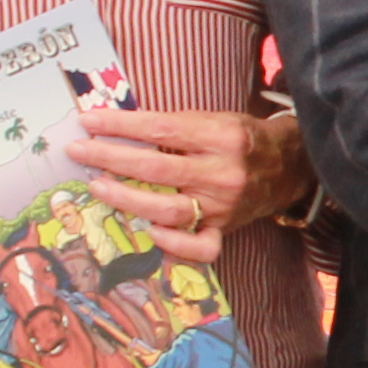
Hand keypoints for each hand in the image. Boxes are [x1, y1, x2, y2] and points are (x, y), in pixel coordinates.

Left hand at [64, 108, 310, 265]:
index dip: (120, 125)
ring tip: (98, 186)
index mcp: (221, 136)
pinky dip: (172, 244)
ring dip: (126, 198)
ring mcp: (224, 205)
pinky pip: (200, 248)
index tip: (89, 122)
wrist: (287, 165)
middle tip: (79, 152)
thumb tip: (116, 127)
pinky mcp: (226, 229)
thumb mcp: (213, 119)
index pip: (160, 129)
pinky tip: (149, 231)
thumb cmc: (241, 138)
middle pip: (156, 167)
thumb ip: (173, 126)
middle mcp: (223, 172)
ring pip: (168, 209)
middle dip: (110, 158)